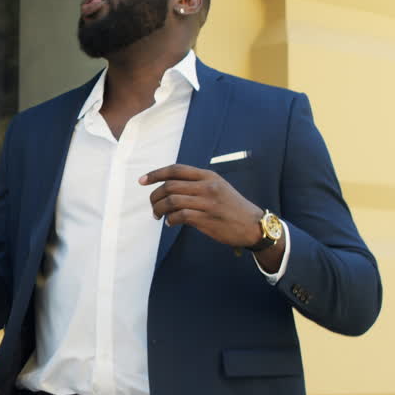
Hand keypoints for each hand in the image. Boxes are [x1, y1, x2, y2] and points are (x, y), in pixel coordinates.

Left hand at [139, 164, 263, 248]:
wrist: (253, 225)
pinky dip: (170, 220)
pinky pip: (179, 216)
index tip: (142, 181)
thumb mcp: (218, 187)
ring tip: (157, 216)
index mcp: (208, 176)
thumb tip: (169, 188)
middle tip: (152, 206)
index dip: (156, 173)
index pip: (176, 170)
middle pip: (170, 186)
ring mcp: (207, 203)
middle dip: (155, 196)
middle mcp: (207, 186)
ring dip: (159, 209)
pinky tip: (170, 223)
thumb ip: (196, 184)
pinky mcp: (207, 219)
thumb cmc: (232, 207)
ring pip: (172, 201)